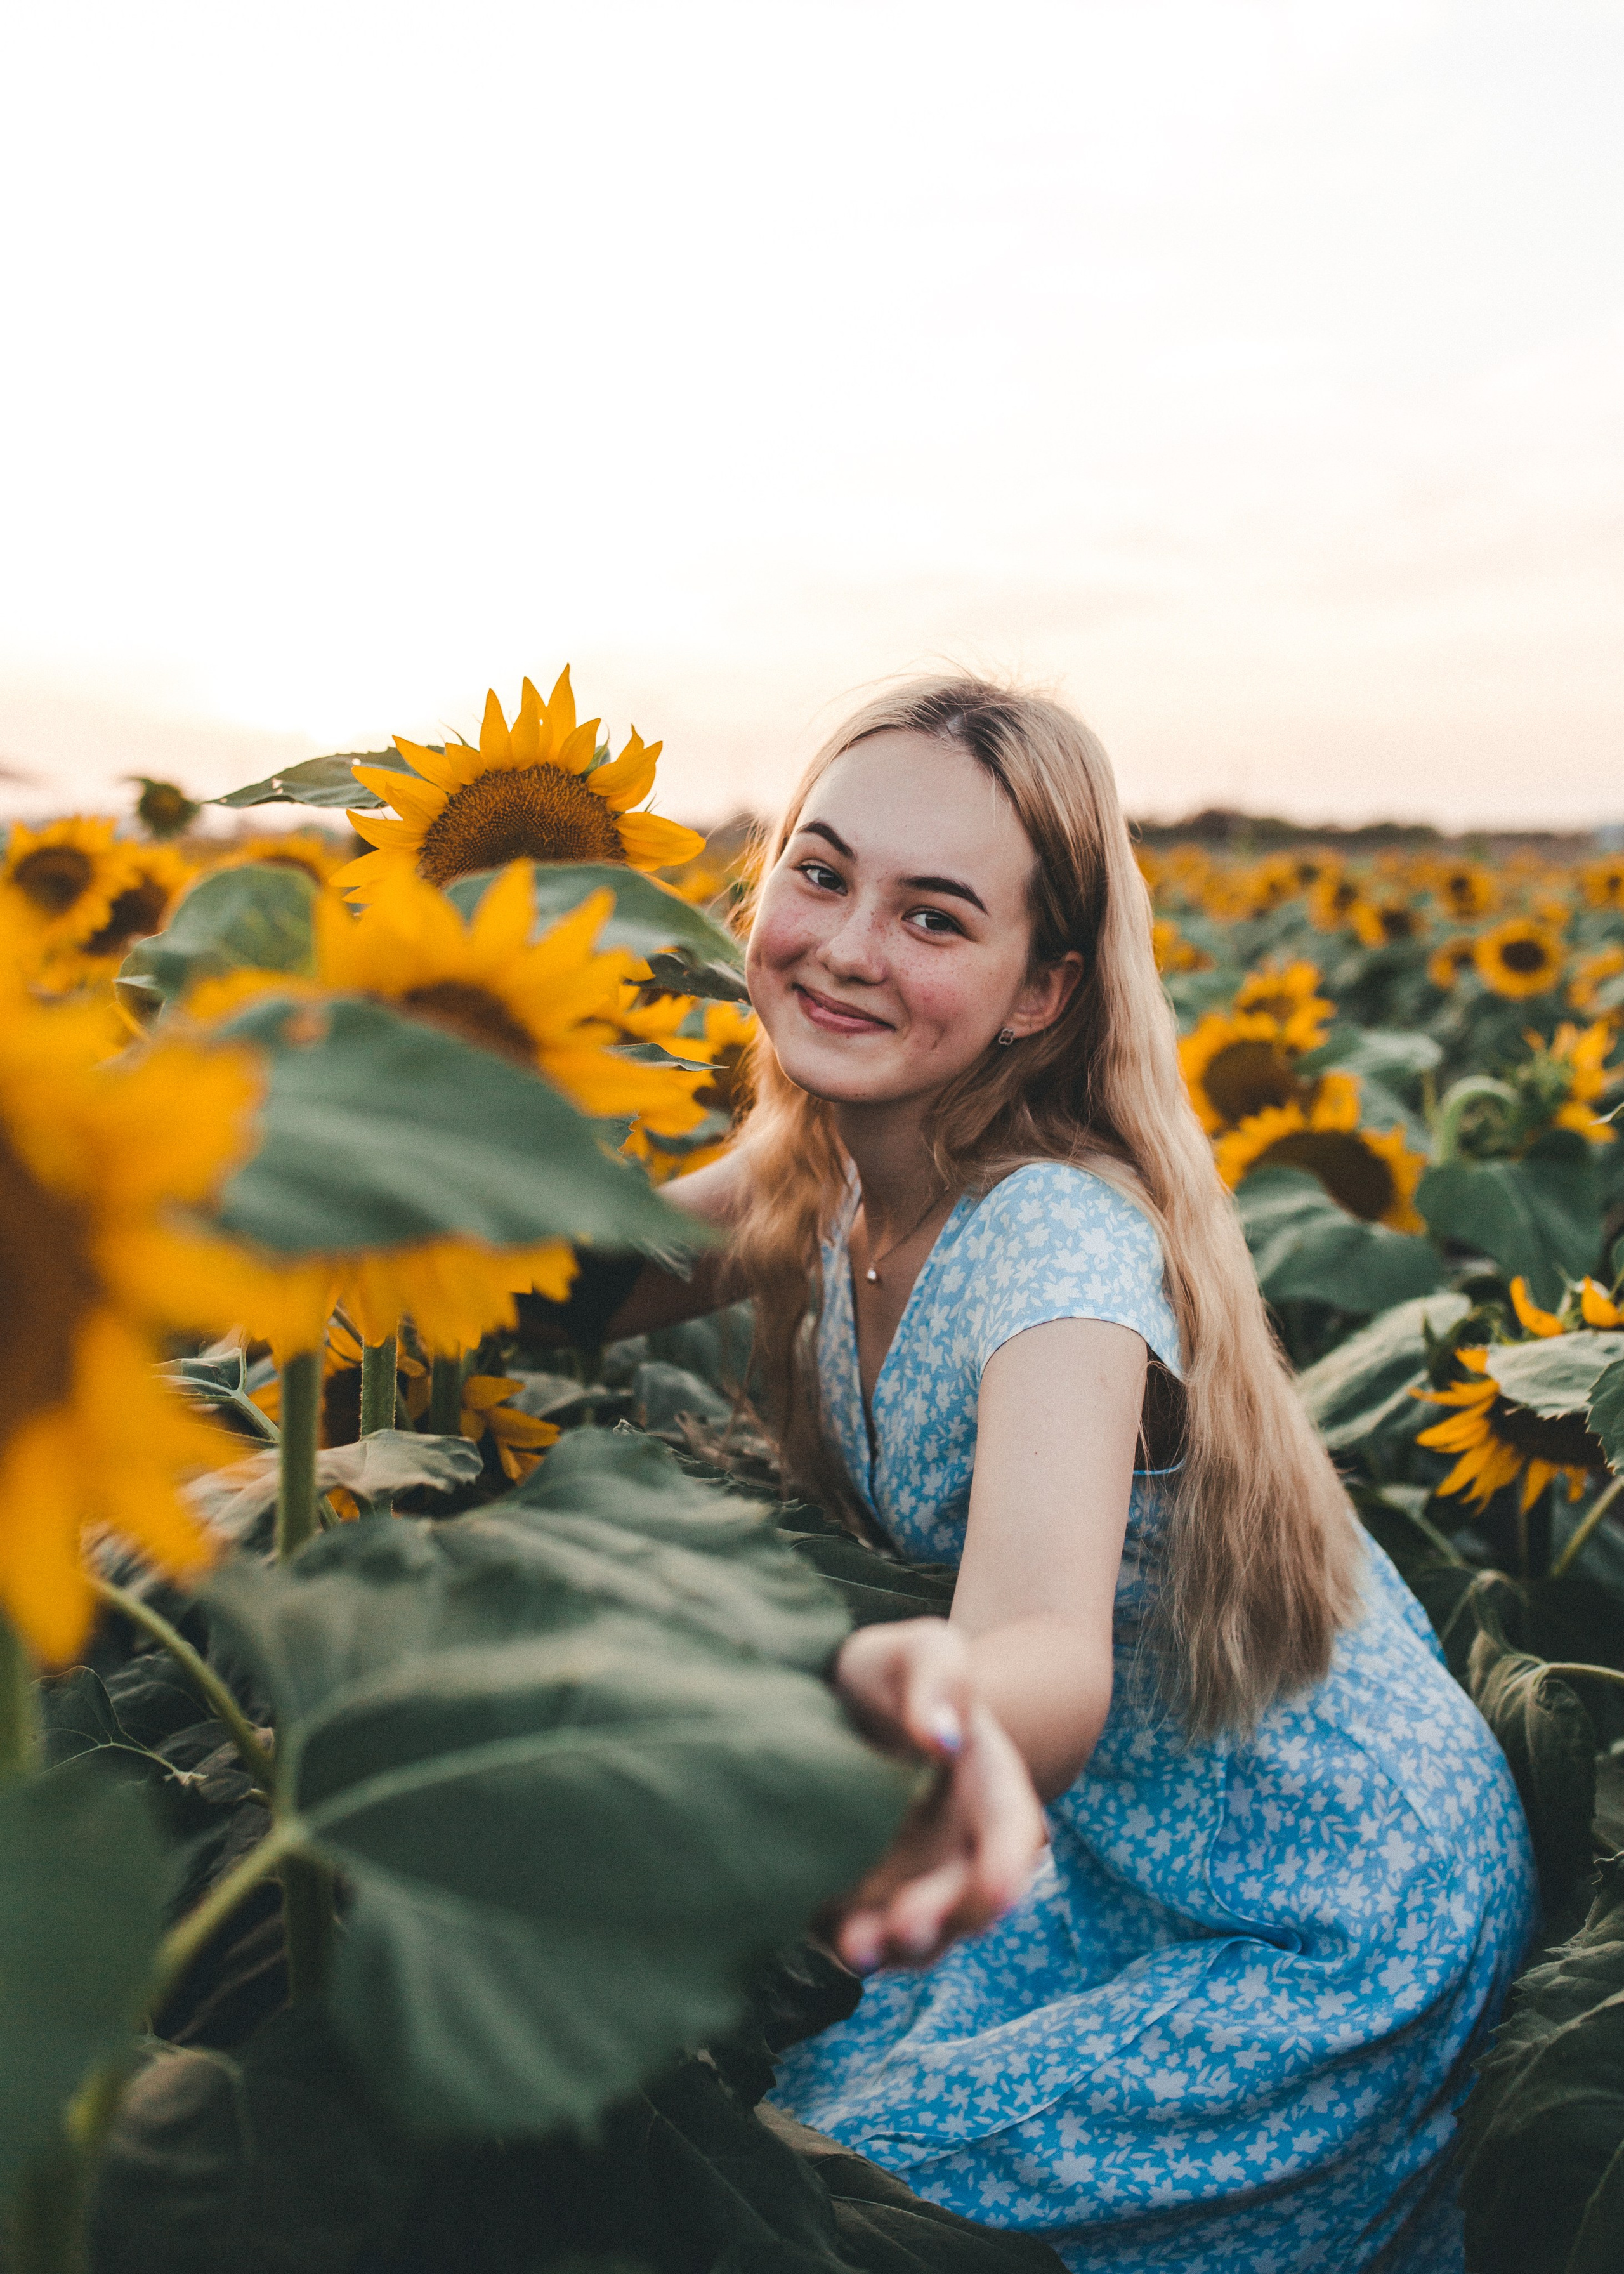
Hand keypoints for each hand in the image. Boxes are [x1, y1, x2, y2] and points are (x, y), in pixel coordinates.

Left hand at [829, 1618, 1045, 1974]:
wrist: (829, 1702)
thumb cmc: (888, 1672)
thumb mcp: (918, 1651)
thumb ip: (940, 1677)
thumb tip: (943, 1737)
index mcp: (987, 1789)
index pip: (1011, 1835)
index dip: (1008, 1867)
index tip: (999, 1888)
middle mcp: (956, 1847)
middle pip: (963, 1899)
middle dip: (942, 1919)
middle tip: (907, 1924)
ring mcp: (908, 1880)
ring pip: (916, 1933)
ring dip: (893, 1948)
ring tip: (858, 1947)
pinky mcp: (856, 1899)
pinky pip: (858, 1933)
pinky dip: (845, 1944)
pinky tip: (821, 1934)